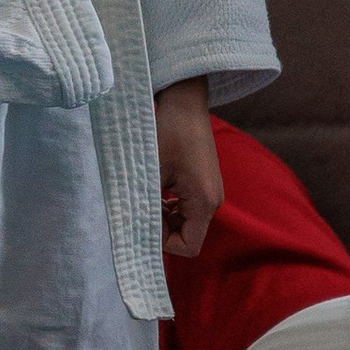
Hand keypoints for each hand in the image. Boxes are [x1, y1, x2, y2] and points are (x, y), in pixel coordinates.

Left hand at [155, 75, 222, 261]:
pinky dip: (170, 206)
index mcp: (204, 202)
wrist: (185, 103)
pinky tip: (158, 187)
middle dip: (163, 228)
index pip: (188, 246)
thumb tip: (135, 231)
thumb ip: (146, 206)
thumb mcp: (151, 173)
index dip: (164, 242)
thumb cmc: (168, 133)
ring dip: (165, 216)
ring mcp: (211, 193)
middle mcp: (213, 202)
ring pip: (186, 223)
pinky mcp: (205, 184)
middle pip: (188, 236)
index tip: (145, 220)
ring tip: (148, 193)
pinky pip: (188, 208)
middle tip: (142, 205)